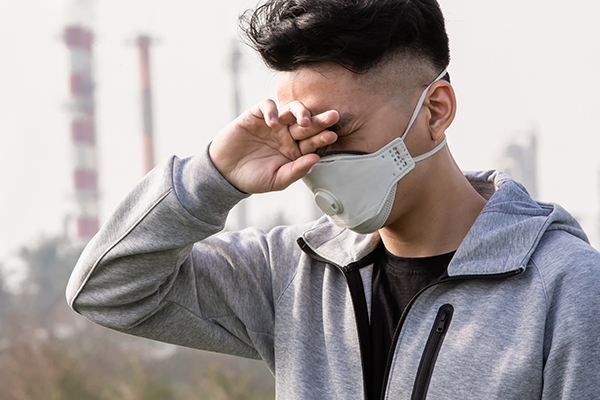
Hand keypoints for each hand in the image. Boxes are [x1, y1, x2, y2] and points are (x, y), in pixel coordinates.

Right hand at [209, 99, 338, 193]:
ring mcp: (272, 124)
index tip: (333, 136)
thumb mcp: (277, 180)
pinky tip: (272, 123)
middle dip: (320, 120)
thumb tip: (316, 159)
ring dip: (300, 112)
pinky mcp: (255, 116)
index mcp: (295, 150)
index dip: (323, 137)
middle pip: (306, 123)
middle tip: (333, 116)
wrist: (225, 174)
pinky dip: (271, 111)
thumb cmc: (253, 179)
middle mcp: (286, 134)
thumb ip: (296, 171)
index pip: (313, 141)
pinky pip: (267, 106)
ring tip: (303, 121)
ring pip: (290, 110)